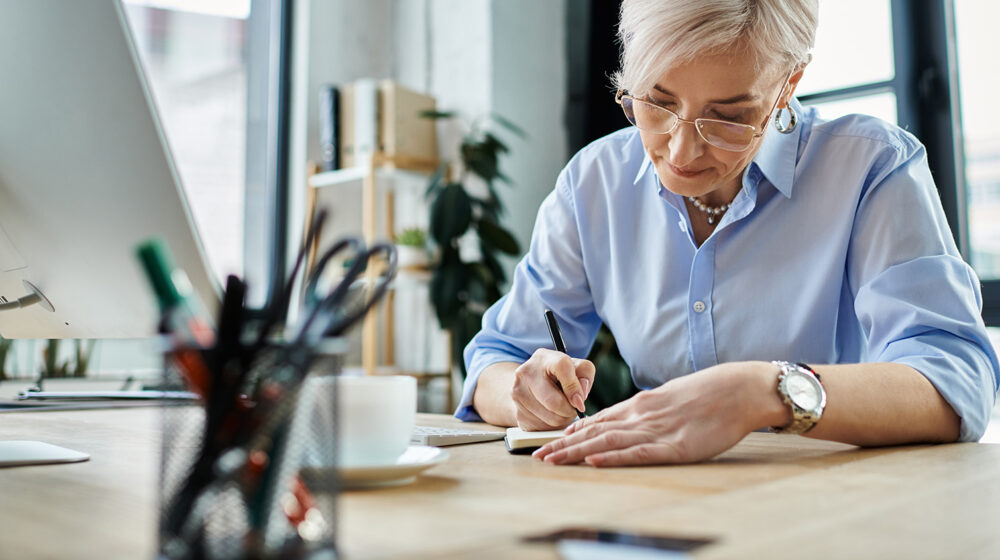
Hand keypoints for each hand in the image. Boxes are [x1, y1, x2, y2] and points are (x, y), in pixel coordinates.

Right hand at [511, 349, 595, 430]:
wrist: (529, 385)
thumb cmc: (558, 376)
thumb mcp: (576, 368)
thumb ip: (585, 375)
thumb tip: (579, 397)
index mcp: (543, 358)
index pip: (562, 367)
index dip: (574, 387)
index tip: (580, 402)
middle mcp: (526, 373)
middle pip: (554, 402)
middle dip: (570, 410)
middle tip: (573, 408)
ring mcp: (518, 394)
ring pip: (551, 418)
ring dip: (563, 419)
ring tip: (562, 410)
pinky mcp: (518, 414)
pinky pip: (543, 428)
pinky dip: (553, 426)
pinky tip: (551, 415)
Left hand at [532, 361, 781, 465]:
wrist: (738, 390)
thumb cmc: (709, 395)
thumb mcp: (670, 398)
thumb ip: (649, 410)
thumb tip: (630, 420)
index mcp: (641, 404)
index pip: (599, 420)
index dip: (573, 432)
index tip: (553, 440)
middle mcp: (641, 415)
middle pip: (594, 431)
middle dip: (564, 444)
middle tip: (539, 455)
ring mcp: (656, 430)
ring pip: (607, 442)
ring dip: (576, 452)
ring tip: (553, 460)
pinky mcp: (674, 447)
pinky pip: (638, 453)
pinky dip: (613, 457)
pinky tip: (594, 460)